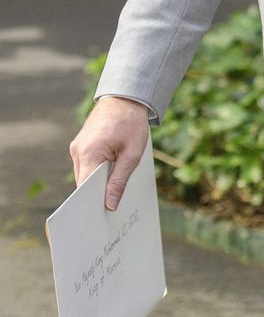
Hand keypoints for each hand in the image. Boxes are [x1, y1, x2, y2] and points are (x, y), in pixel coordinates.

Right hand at [69, 96, 150, 210]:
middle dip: (96, 195)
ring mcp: (77, 147)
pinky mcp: (81, 144)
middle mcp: (78, 151)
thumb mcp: (133, 153)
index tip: (100, 218)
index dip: (92, 203)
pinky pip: (87, 164)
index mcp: (89, 153)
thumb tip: (109, 204)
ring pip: (85, 174)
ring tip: (113, 194)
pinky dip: (97, 171)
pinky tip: (110, 176)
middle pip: (83, 183)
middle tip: (111, 211)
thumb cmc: (132, 124)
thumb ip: (119, 179)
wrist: (126, 98)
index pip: (85, 187)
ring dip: (97, 182)